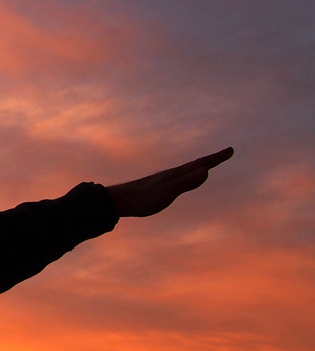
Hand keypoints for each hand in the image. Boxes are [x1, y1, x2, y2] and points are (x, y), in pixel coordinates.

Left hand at [106, 147, 232, 217]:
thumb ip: (185, 183)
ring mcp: (164, 180)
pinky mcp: (158, 187)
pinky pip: (178, 178)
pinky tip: (182, 179)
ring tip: (208, 165)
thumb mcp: (167, 193)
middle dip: (212, 160)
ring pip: (186, 171)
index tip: (231, 150)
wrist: (118, 201)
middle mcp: (171, 174)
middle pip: (196, 165)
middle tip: (226, 153)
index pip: (201, 164)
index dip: (217, 158)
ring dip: (200, 167)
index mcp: (176, 175)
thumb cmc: (142, 199)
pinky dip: (186, 176)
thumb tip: (205, 170)